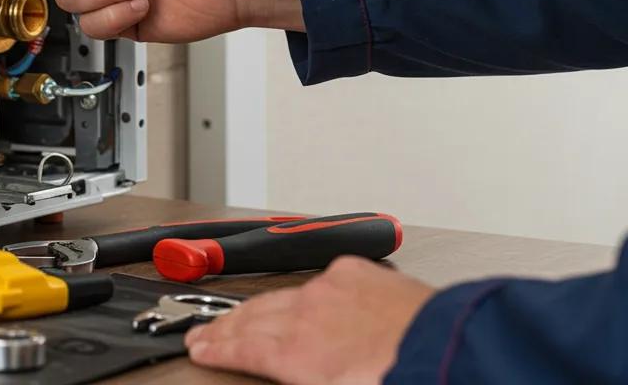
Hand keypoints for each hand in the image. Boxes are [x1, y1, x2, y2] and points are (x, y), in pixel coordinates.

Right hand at [185, 257, 432, 384]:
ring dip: (255, 308)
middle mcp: (307, 316)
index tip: (198, 347)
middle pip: (253, 318)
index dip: (216, 348)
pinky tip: (297, 295)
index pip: (243, 348)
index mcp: (298, 355)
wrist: (448, 350)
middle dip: (224, 326)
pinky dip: (302, 290)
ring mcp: (330, 290)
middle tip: (204, 331)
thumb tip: (290, 370)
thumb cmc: (402, 383)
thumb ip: (305, 376)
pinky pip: (319, 279)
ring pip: (281, 296)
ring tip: (238, 315)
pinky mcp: (356, 272)